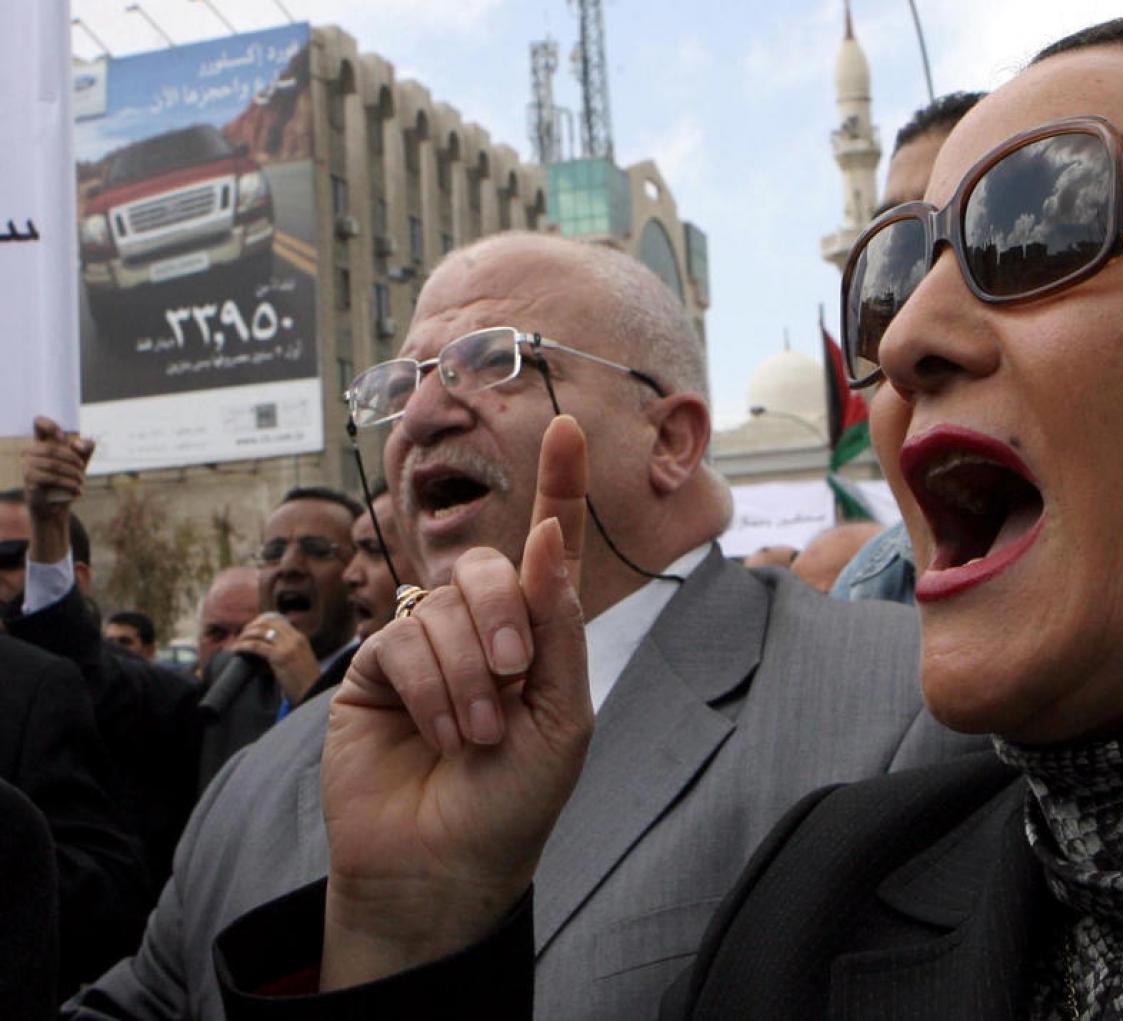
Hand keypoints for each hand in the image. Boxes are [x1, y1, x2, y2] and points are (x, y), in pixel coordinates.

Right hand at [21, 416, 95, 563]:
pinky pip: (51, 477)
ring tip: (82, 482)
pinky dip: (68, 484)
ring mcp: (27, 465)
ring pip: (54, 463)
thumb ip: (86, 448)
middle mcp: (31, 452)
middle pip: (53, 447)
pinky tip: (77, 491)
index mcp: (43, 443)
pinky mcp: (29, 479)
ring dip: (73, 474)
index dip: (49, 425)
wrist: (59, 505)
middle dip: (73, 459)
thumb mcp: (81, 462)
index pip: (39, 424)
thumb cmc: (69, 480)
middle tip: (83, 469)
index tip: (63, 436)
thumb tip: (81, 443)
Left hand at [229, 612, 321, 704]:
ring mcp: (288, 647)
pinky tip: (237, 649)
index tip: (250, 629)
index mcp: (301, 638)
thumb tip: (264, 650)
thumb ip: (287, 651)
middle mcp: (295, 639)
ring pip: (260, 632)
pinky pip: (256, 646)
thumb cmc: (305, 682)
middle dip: (252, 626)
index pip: (278, 621)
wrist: (313, 693)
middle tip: (242, 635)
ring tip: (237, 642)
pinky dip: (244, 646)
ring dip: (245, 635)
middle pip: (268, 623)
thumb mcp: (300, 660)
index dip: (261, 622)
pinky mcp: (280, 657)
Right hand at [319, 416, 591, 989]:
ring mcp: (427, 645)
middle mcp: (482, 631)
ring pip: (443, 603)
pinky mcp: (377, 668)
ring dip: (467, 673)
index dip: (560, 487)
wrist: (444, 868)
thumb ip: (558, 628)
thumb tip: (549, 537)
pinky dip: (429, 685)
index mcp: (540, 639)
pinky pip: (401, 637)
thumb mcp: (563, 717)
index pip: (551, 551)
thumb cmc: (516, 802)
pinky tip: (440, 732)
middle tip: (512, 677)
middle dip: (506, 614)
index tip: (572, 428)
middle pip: (491, 567)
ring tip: (476, 736)